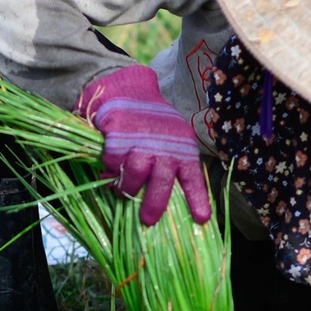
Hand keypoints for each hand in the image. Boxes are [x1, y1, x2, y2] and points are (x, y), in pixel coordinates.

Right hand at [78, 65, 211, 226]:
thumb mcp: (172, 139)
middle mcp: (165, 147)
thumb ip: (172, 164)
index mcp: (182, 149)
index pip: (193, 178)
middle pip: (163, 182)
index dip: (197, 200)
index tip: (201, 219)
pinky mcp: (120, 136)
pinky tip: (109, 173)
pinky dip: (110, 173)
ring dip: (127, 188)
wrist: (130, 89)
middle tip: (148, 221)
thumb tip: (169, 198)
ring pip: (137, 174)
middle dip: (154, 205)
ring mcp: (142, 141)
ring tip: (122, 191)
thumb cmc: (152, 122)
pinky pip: (114, 164)